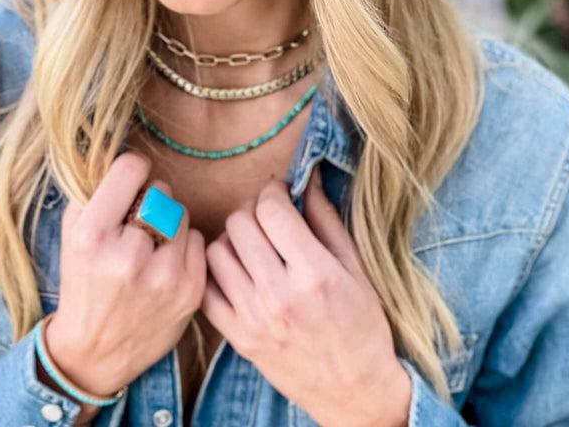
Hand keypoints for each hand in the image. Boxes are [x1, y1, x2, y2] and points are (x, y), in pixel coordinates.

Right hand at [46, 151, 205, 397]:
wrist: (95, 352)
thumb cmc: (83, 280)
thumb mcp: (72, 232)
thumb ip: (98, 189)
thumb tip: (129, 147)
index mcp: (92, 235)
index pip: (132, 168)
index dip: (131, 172)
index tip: (128, 183)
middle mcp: (128, 256)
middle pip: (161, 191)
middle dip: (150, 201)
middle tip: (135, 226)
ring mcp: (163, 277)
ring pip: (182, 214)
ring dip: (169, 224)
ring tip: (149, 248)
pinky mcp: (190, 292)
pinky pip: (198, 241)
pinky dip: (183, 249)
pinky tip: (164, 267)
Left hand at [199, 165, 410, 426]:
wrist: (353, 391)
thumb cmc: (362, 326)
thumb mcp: (355, 269)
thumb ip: (326, 219)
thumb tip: (306, 176)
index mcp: (313, 274)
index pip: (271, 209)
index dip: (273, 191)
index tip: (281, 194)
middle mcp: (279, 295)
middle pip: (239, 223)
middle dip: (252, 210)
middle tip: (267, 218)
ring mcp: (254, 318)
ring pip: (217, 250)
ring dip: (233, 239)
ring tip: (253, 245)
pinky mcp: (237, 337)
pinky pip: (206, 288)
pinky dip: (217, 272)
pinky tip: (237, 271)